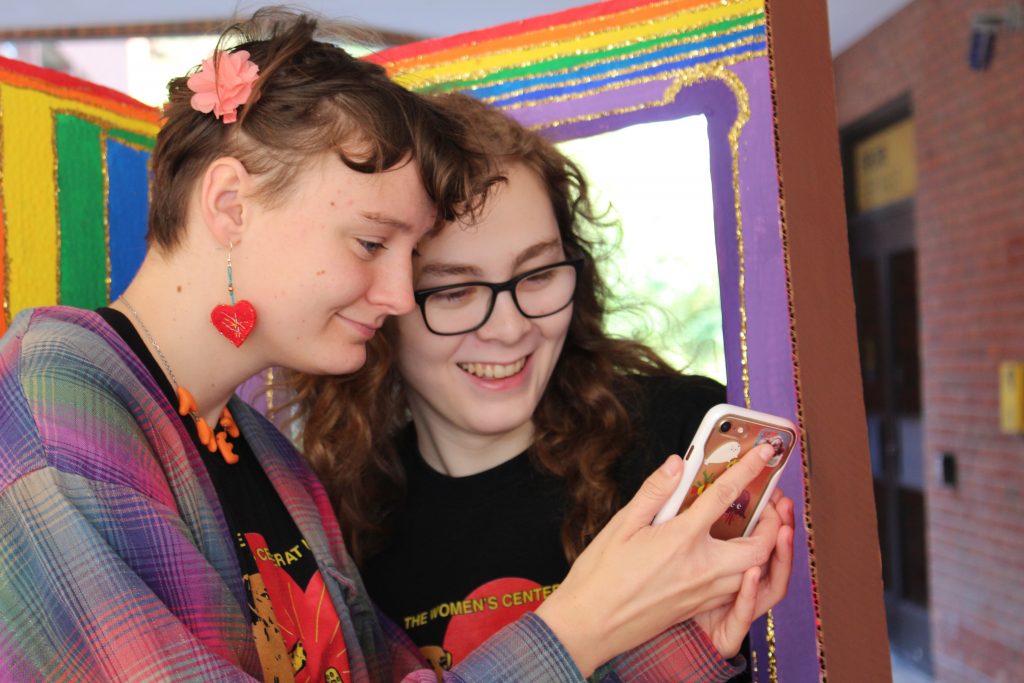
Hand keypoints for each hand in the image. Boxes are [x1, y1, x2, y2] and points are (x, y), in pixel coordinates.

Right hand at [535, 443, 777, 675]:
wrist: (590, 625)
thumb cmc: (600, 575)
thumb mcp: (622, 524)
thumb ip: (655, 491)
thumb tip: (678, 463)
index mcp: (682, 539)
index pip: (725, 496)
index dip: (749, 470)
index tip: (764, 452)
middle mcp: (702, 568)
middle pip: (759, 545)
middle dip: (774, 522)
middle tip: (770, 503)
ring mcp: (704, 592)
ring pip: (754, 572)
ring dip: (764, 548)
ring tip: (757, 527)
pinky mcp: (699, 608)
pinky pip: (737, 589)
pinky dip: (747, 570)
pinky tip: (733, 556)